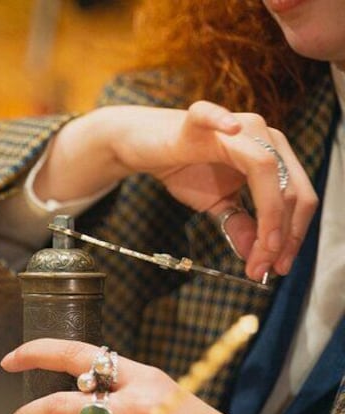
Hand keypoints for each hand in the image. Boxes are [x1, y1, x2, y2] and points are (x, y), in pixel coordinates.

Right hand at [37, 101, 317, 280]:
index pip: (297, 196)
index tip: (279, 267)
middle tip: (264, 267)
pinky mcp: (199, 120)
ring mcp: (234, 125)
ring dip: (268, 214)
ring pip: (266, 167)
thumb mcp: (216, 203)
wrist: (144, 147)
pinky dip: (222, 121)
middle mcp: (263, 136)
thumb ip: (239, 225)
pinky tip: (231, 131)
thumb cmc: (184, 168)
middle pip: (289, 188)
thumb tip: (257, 257)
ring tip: (258, 251)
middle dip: (280, 235)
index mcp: (274, 154)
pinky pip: (212, 116)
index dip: (293, 235)